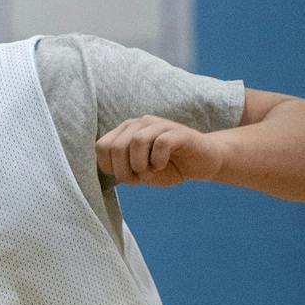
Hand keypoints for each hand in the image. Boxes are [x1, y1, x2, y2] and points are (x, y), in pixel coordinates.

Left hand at [96, 115, 225, 187]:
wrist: (202, 162)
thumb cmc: (168, 166)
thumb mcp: (139, 171)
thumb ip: (122, 168)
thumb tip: (113, 171)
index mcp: (126, 131)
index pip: (102, 146)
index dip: (109, 167)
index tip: (125, 178)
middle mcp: (140, 124)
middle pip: (116, 146)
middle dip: (123, 170)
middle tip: (137, 181)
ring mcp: (160, 125)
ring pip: (137, 142)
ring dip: (139, 165)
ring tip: (149, 172)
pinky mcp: (179, 132)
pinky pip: (161, 143)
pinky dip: (158, 160)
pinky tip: (162, 165)